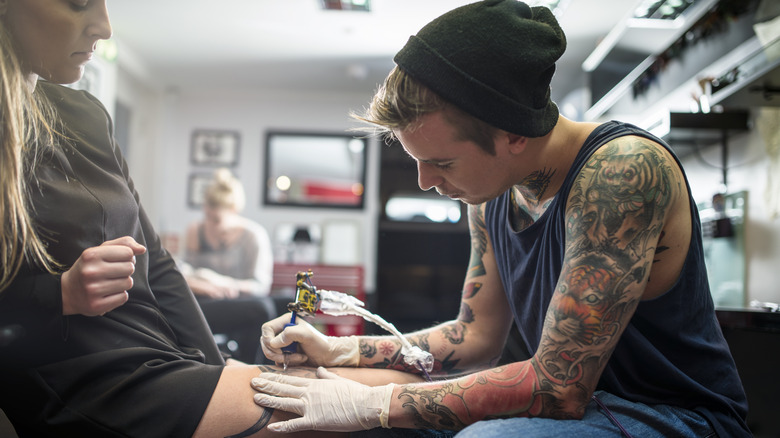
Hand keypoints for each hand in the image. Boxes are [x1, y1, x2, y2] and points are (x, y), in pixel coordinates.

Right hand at [61, 236, 145, 315]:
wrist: (67, 292)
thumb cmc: (90, 267)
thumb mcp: (101, 250)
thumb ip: (123, 244)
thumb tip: (142, 249)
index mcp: (91, 255)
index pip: (128, 252)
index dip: (127, 256)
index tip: (117, 260)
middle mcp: (90, 272)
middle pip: (130, 268)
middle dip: (126, 269)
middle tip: (113, 272)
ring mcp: (93, 290)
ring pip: (128, 283)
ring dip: (123, 283)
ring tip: (110, 282)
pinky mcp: (96, 306)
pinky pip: (123, 297)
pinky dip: (119, 295)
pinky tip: (107, 293)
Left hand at [252, 367, 392, 432]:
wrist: (366, 404)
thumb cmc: (356, 393)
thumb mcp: (339, 380)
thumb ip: (326, 375)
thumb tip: (319, 370)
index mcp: (315, 383)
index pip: (290, 379)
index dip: (275, 377)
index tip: (264, 374)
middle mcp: (310, 393)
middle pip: (283, 388)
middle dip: (267, 385)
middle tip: (252, 382)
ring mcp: (311, 406)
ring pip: (285, 402)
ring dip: (269, 400)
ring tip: (255, 398)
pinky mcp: (315, 420)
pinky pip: (295, 424)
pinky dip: (282, 426)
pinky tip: (270, 427)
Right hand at [260, 312, 358, 367]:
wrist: (329, 356)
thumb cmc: (321, 343)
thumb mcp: (307, 335)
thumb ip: (291, 334)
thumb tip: (274, 342)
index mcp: (286, 321)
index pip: (266, 328)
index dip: (268, 339)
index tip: (279, 348)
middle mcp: (282, 331)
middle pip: (265, 342)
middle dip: (275, 352)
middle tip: (287, 356)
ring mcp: (283, 342)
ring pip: (270, 352)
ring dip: (283, 358)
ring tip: (298, 357)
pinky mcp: (285, 353)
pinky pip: (276, 360)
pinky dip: (286, 362)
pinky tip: (299, 359)